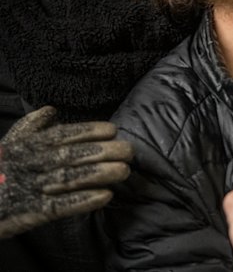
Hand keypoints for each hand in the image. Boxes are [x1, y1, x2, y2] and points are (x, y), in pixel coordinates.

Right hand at [0, 106, 133, 237]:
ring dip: (99, 174)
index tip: (112, 130)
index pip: (60, 135)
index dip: (87, 131)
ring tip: (124, 171)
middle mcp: (29, 164)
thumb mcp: (9, 145)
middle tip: (129, 150)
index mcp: (25, 146)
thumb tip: (51, 110)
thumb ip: (31, 127)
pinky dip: (82, 201)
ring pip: (68, 179)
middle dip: (102, 151)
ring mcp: (29, 188)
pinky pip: (59, 206)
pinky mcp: (29, 213)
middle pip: (70, 155)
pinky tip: (105, 196)